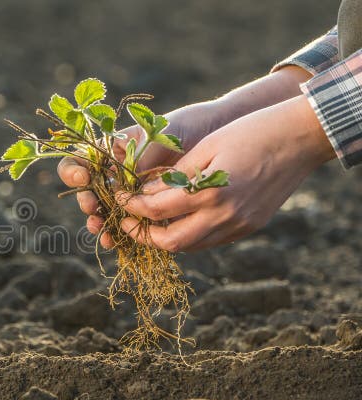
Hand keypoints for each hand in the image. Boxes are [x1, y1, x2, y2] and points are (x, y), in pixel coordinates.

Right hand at [57, 100, 223, 246]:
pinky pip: (126, 226)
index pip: (79, 161)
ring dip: (98, 223)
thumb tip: (124, 183)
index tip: (84, 177)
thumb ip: (140, 157)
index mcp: (109, 152)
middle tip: (92, 207)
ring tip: (101, 230)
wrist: (212, 137)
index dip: (73, 171)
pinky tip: (115, 241)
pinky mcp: (146, 213)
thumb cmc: (182, 128)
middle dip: (86, 201)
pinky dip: (118, 235)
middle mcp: (114, 175)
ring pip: (103, 213)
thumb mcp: (158, 135)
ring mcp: (128, 195)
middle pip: (87, 192)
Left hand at [118, 95, 334, 251]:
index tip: (118, 198)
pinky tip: (179, 219)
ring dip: (165, 238)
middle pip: (171, 242)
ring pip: (191, 247)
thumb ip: (174, 175)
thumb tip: (144, 192)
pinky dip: (189, 235)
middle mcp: (225, 216)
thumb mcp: (206, 146)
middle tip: (127, 220)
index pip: (156, 211)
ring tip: (149, 221)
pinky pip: (211, 241)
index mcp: (210, 192)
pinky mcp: (250, 228)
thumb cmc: (251, 131)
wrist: (302, 138)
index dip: (131, 206)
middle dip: (142, 234)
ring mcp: (240, 226)